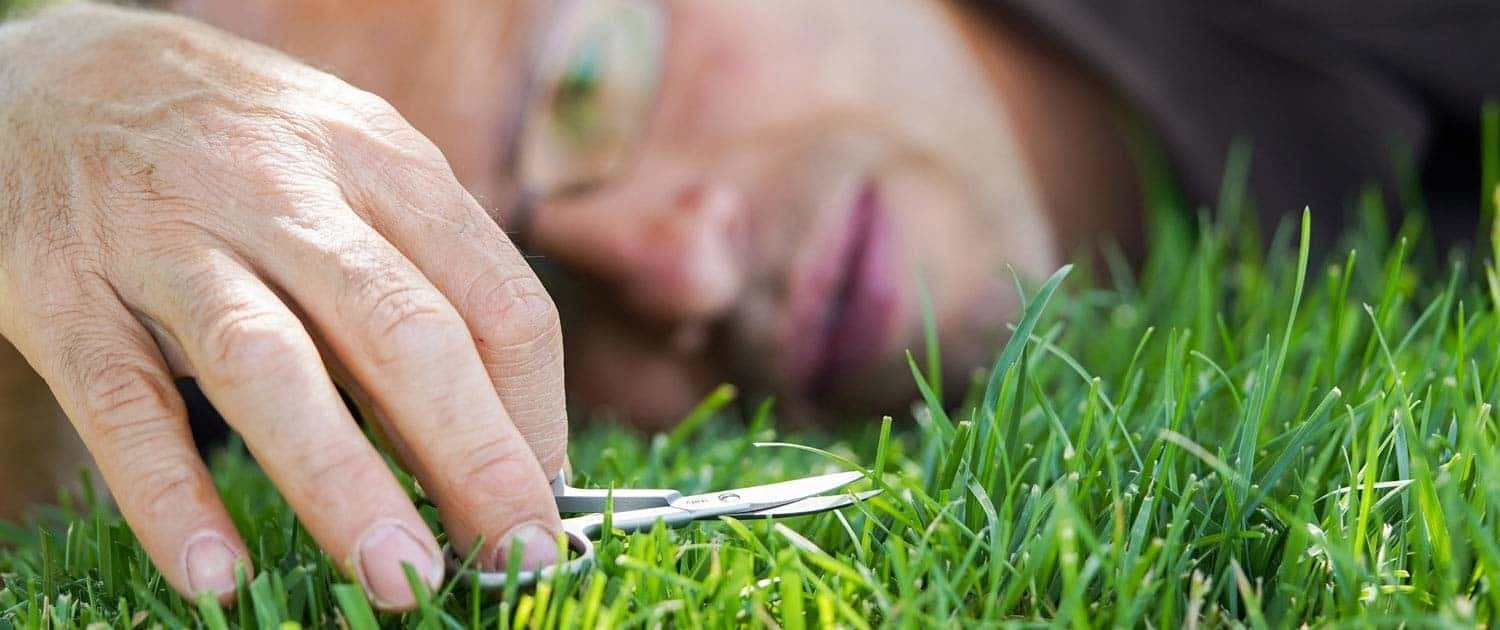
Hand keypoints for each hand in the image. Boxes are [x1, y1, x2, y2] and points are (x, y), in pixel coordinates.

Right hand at [0, 5, 565, 609]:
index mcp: (382, 161)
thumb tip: (502, 437)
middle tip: (514, 556)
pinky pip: (123, 404)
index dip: (535, 411)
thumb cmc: (239, 150)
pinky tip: (218, 575)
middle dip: (474, 456)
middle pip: (404, 331)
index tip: (545, 497)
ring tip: (401, 580)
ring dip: (344, 483)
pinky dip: (170, 494)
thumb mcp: (350, 174)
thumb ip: (417, 284)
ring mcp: (168, 237)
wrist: (46, 73)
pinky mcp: (64, 290)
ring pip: (270, 366)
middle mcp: (284, 190)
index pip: (497, 297)